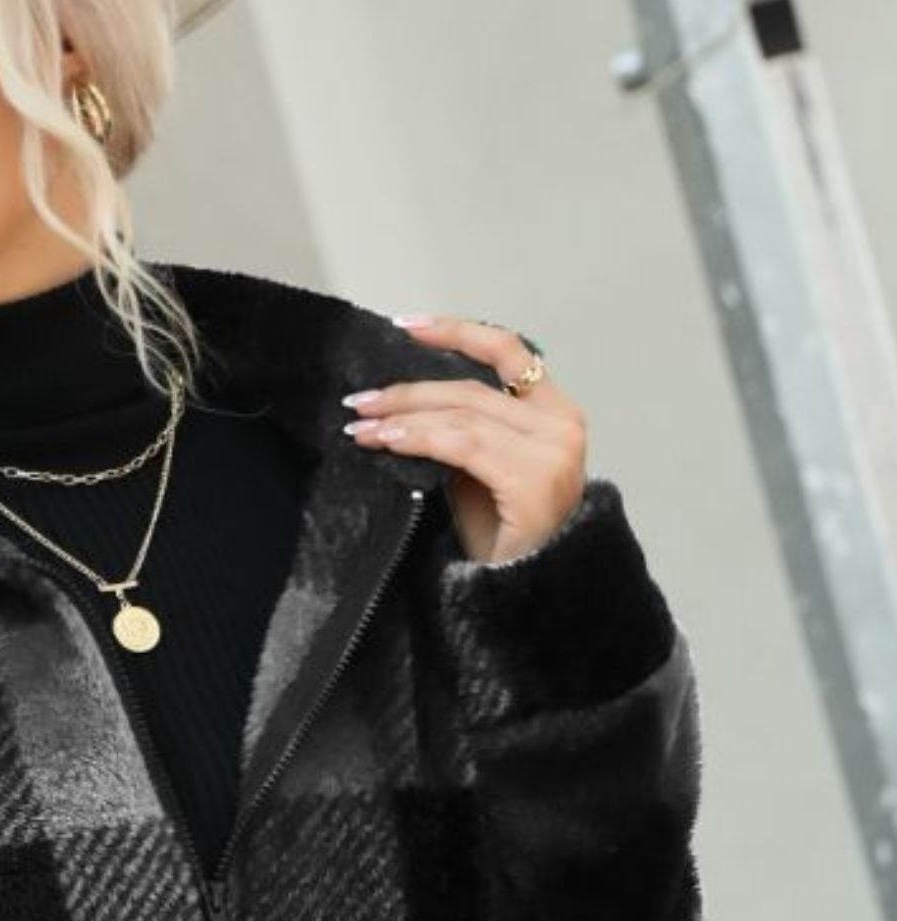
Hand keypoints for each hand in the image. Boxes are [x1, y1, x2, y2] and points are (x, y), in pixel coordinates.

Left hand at [343, 315, 587, 564]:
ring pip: (462, 415)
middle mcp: (562, 426)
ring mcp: (552, 454)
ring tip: (362, 427)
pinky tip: (388, 442)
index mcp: (556, 413)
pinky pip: (462, 445)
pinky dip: (420, 438)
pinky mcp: (532, 481)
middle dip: (408, 392)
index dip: (457, 332)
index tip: (407, 326)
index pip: (508, 351)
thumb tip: (404, 400)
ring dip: (404, 418)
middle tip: (360, 401)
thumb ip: (465, 429)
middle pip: (471, 389)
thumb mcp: (484, 469)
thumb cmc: (503, 536)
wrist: (523, 592)